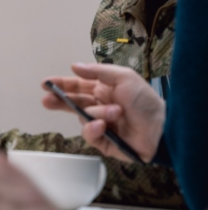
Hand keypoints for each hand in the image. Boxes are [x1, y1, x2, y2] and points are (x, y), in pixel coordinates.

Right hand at [42, 63, 164, 162]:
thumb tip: (74, 67)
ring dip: (96, 113)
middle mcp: (99, 106)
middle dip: (59, 100)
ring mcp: (101, 124)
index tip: (45, 83)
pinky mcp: (104, 142)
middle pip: (72, 103)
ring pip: (83, 117)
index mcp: (102, 90)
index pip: (76, 86)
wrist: (163, 128)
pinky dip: (94, 129)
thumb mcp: (123, 77)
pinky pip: (89, 135)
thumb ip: (97, 71)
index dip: (61, 84)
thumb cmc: (145, 101)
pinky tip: (103, 125)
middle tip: (47, 100)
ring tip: (114, 112)